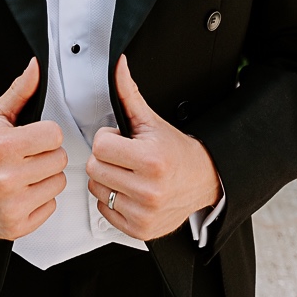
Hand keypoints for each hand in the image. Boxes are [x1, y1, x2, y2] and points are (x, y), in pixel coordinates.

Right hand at [0, 58, 66, 239]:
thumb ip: (20, 91)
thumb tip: (35, 67)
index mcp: (2, 147)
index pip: (54, 135)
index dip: (45, 134)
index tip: (33, 137)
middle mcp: (5, 178)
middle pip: (59, 160)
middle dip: (46, 155)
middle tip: (28, 156)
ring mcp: (10, 205)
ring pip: (58, 183)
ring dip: (46, 178)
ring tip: (26, 173)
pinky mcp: (16, 226)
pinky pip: (51, 207)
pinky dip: (40, 200)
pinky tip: (23, 192)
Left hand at [86, 55, 220, 242]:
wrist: (202, 179)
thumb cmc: (175, 151)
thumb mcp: (151, 120)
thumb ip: (129, 93)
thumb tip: (117, 66)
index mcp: (151, 161)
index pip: (100, 147)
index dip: (108, 140)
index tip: (122, 141)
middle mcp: (148, 190)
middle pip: (94, 169)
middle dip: (106, 159)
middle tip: (124, 157)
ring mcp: (144, 213)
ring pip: (96, 189)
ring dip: (107, 180)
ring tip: (127, 174)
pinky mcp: (140, 230)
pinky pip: (104, 211)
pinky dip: (112, 201)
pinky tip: (129, 191)